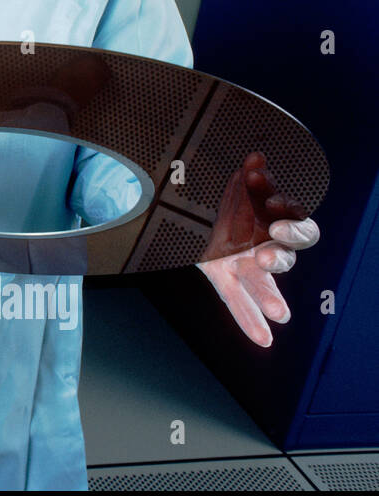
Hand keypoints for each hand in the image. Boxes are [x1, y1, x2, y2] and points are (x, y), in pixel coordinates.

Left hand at [197, 152, 319, 346]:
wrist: (200, 216)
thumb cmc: (234, 204)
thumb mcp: (241, 188)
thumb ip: (251, 178)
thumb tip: (256, 156)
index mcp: (276, 224)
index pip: (297, 225)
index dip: (288, 218)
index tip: (272, 208)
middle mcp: (267, 246)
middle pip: (284, 256)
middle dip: (278, 256)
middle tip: (266, 256)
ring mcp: (247, 266)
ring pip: (265, 284)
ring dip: (271, 298)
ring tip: (280, 314)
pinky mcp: (226, 279)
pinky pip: (239, 302)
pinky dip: (250, 321)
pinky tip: (264, 339)